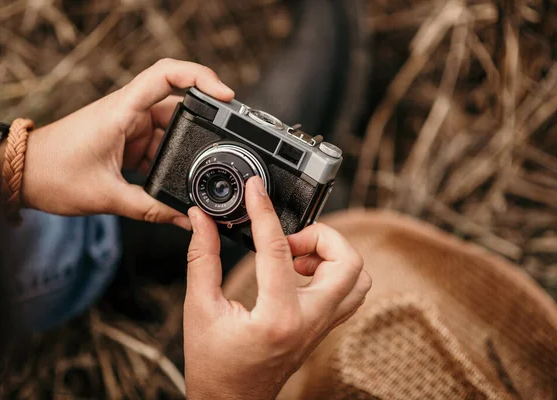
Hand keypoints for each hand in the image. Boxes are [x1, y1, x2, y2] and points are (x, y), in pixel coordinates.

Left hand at [16, 58, 233, 228]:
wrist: (22, 175)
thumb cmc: (52, 174)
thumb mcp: (107, 197)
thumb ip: (151, 210)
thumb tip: (187, 220)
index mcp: (122, 110)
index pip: (166, 75)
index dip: (200, 77)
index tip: (225, 95)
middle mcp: (128, 112)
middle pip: (178, 107)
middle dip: (201, 128)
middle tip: (219, 149)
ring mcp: (129, 126)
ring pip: (171, 131)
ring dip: (183, 153)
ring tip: (193, 176)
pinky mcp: (127, 141)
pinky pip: (159, 146)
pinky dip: (169, 163)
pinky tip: (174, 182)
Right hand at [183, 177, 371, 399]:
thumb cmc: (214, 365)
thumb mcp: (199, 308)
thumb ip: (202, 259)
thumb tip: (202, 220)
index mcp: (277, 317)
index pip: (278, 249)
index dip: (264, 211)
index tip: (255, 190)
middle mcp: (309, 322)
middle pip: (347, 262)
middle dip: (319, 235)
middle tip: (287, 237)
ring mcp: (321, 328)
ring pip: (357, 278)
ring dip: (332, 255)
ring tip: (296, 254)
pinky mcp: (321, 329)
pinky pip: (348, 294)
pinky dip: (333, 273)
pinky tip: (300, 271)